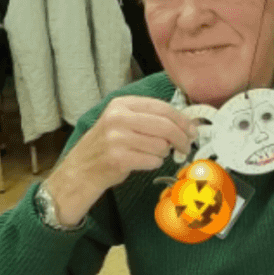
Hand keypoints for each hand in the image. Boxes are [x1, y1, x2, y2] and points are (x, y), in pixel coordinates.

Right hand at [44, 97, 199, 226]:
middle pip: (166, 126)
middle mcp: (118, 118)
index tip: (192, 130)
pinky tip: (143, 162)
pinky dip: (154, 163)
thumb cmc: (108, 146)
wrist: (81, 170)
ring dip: (164, 153)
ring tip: (152, 154)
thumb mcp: (123, 122)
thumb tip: (187, 123)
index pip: (163, 108)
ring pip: (161, 145)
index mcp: (121, 104)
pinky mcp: (119, 158)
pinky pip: (153, 160)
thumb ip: (150, 118)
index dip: (183, 120)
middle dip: (182, 138)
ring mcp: (116, 138)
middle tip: (186, 146)